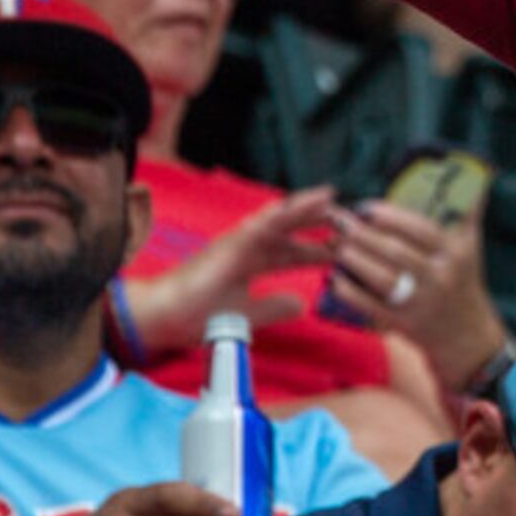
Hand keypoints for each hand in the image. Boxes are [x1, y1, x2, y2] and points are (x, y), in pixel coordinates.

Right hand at [126, 185, 336, 357]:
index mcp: (254, 263)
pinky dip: (274, 216)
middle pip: (292, 230)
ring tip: (329, 197)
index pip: (295, 252)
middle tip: (350, 217)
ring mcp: (238, 243)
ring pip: (277, 220)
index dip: (320, 249)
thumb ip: (275, 307)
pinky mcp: (226, 245)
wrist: (166, 319)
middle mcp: (249, 248)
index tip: (348, 247)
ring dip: (302, 208)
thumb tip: (303, 303)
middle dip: (319, 223)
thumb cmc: (198, 315)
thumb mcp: (248, 314)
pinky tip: (294, 208)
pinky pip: (254, 226)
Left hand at [326, 199, 508, 393]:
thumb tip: (482, 173)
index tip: (366, 207)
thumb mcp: (471, 246)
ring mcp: (421, 303)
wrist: (466, 335)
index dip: (390, 217)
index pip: (421, 229)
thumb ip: (470, 211)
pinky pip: (372, 307)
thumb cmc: (463, 280)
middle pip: (396, 252)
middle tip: (340, 221)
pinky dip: (351, 293)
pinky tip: (335, 278)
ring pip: (382, 279)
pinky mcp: (404, 325)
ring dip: (354, 260)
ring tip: (335, 244)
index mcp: (455, 253)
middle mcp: (440, 278)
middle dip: (363, 235)